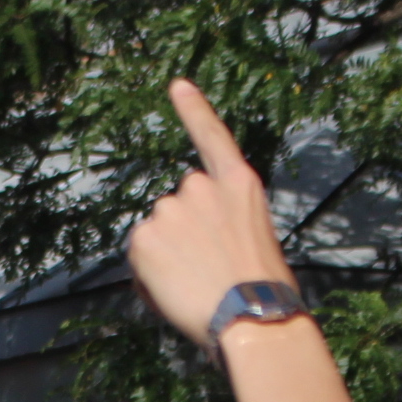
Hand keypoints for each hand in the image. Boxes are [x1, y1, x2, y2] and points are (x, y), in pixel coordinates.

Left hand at [126, 82, 296, 351]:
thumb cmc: (262, 293)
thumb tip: (186, 245)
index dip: (193, 110)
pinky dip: (148, 276)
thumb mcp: (254, 240)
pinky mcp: (145, 236)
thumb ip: (220, 225)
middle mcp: (201, 187)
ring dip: (166, 257)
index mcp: (238, 185)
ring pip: (156, 233)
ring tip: (194, 285)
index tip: (177, 85)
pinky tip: (175, 291)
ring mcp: (171, 209)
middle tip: (205, 271)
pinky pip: (139, 257)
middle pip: (176, 207)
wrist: (253, 316)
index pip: (211, 137)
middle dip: (182, 235)